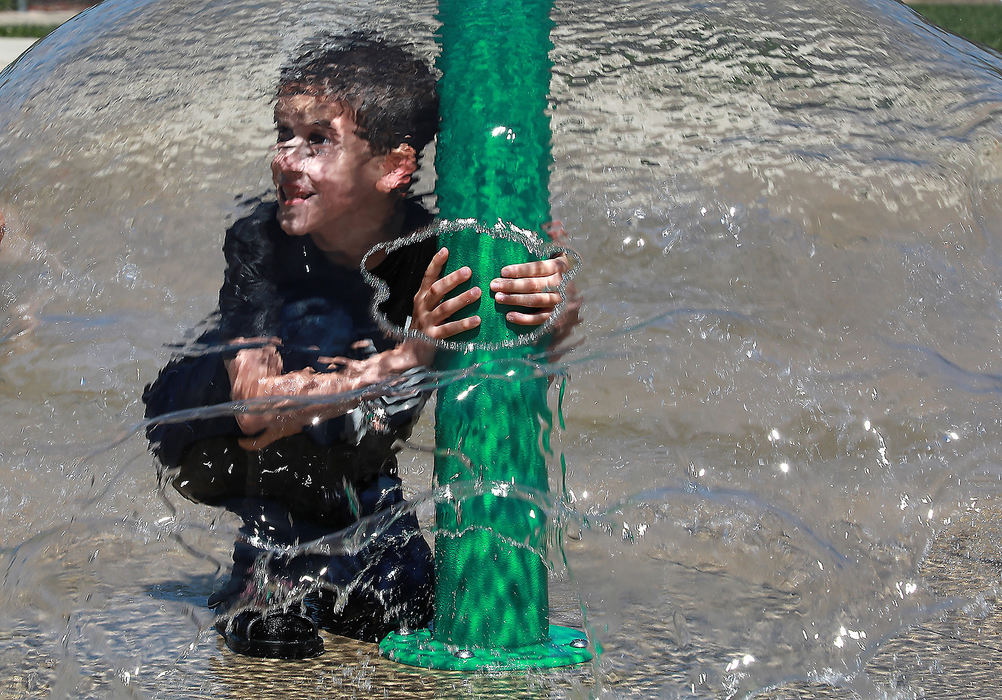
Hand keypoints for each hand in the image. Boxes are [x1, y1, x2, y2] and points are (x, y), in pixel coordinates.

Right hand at [404, 246, 482, 363]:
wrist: (409, 354)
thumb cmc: (424, 327)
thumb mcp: (427, 308)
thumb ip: (438, 295)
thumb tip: (459, 276)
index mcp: (421, 297)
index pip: (428, 277)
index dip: (436, 263)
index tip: (445, 250)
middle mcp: (422, 307)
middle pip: (437, 290)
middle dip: (452, 279)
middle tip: (469, 270)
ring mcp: (427, 322)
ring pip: (445, 308)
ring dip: (462, 299)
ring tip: (477, 292)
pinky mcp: (433, 337)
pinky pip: (449, 329)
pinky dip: (463, 324)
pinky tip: (477, 320)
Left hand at [489, 221, 576, 326]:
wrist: (565, 284)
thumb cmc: (549, 262)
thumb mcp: (552, 247)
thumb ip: (552, 236)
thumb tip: (554, 224)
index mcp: (558, 265)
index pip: (539, 268)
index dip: (521, 270)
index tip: (503, 271)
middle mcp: (560, 283)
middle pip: (535, 285)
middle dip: (512, 285)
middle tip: (493, 285)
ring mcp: (558, 299)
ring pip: (536, 301)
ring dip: (516, 300)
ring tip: (498, 298)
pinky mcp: (553, 314)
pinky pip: (540, 319)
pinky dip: (525, 319)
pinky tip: (509, 316)